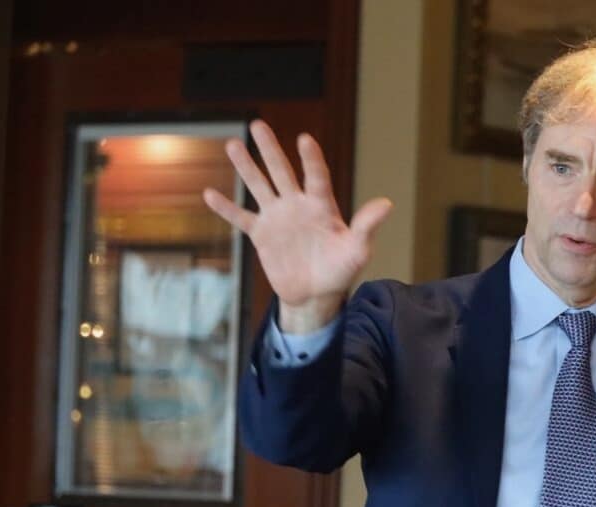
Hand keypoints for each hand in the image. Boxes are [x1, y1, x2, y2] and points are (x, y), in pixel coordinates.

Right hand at [203, 120, 392, 331]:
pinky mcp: (261, 235)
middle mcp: (297, 205)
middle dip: (270, 149)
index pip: (316, 177)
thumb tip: (387, 204)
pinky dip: (225, 208)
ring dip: (246, 168)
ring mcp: (277, 218)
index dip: (311, 160)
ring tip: (233, 145)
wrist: (316, 293)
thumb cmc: (341, 270)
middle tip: (258, 124)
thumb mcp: (357, 250)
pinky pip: (240, 218)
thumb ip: (366, 226)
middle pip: (282, 172)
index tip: (304, 139)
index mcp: (322, 206)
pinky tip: (209, 193)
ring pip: (259, 187)